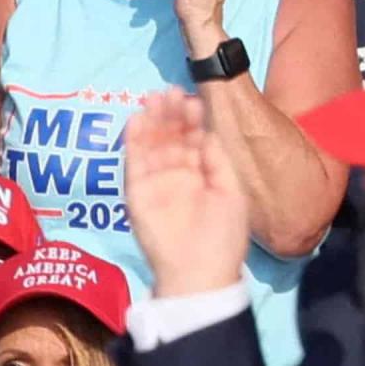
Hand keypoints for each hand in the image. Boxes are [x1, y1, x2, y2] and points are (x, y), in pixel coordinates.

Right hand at [125, 89, 249, 296]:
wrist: (199, 275)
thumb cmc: (222, 238)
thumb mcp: (231, 194)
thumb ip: (217, 161)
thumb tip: (206, 132)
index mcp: (202, 176)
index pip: (193, 139)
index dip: (192, 119)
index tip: (193, 98)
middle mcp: (177, 176)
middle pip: (170, 137)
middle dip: (170, 114)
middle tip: (170, 91)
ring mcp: (156, 184)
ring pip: (151, 145)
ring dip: (151, 122)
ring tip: (154, 98)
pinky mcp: (137, 195)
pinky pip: (133, 164)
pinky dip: (133, 142)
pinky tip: (137, 120)